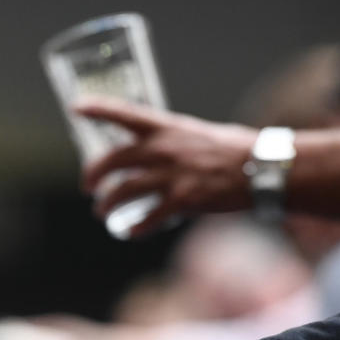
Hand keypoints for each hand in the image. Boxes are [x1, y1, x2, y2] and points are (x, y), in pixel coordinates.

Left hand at [75, 98, 257, 236]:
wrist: (263, 168)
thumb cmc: (237, 150)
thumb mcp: (200, 134)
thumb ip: (176, 142)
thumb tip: (163, 154)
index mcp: (168, 127)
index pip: (125, 113)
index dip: (98, 109)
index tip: (76, 108)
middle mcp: (163, 149)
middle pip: (113, 160)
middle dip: (93, 175)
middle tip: (88, 187)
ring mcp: (171, 175)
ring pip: (123, 191)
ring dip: (107, 204)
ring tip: (102, 212)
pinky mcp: (182, 201)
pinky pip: (149, 218)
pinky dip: (135, 227)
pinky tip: (130, 232)